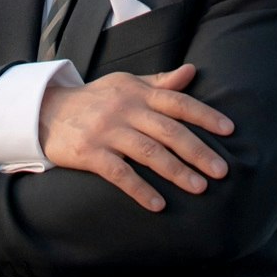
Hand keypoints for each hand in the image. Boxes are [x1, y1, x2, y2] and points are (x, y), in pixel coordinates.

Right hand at [38, 62, 233, 211]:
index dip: (205, 115)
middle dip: (198, 150)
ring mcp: (107, 131)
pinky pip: (119, 173)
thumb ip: (159, 83)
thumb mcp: (126, 84)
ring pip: (149, 152)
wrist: (47, 111)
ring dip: (177, 171)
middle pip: (169, 130)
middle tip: (222, 170)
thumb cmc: (96, 99)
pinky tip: (158, 204)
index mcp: (138, 92)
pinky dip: (140, 189)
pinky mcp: (90, 153)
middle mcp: (125, 109)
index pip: (178, 101)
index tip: (229, 130)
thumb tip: (191, 71)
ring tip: (200, 188)